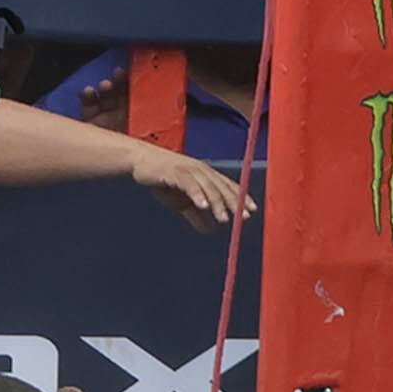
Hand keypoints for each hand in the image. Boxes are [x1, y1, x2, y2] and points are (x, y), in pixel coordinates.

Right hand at [131, 141, 249, 230]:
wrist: (140, 161)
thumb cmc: (164, 179)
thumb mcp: (181, 201)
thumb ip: (195, 214)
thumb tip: (208, 229)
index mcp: (206, 175)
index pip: (227, 186)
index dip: (240, 197)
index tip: (252, 211)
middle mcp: (201, 170)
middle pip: (221, 187)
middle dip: (234, 202)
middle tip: (243, 217)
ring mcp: (188, 169)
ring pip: (207, 187)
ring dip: (217, 203)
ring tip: (223, 218)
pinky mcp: (174, 172)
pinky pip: (188, 184)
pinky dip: (197, 194)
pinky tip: (203, 206)